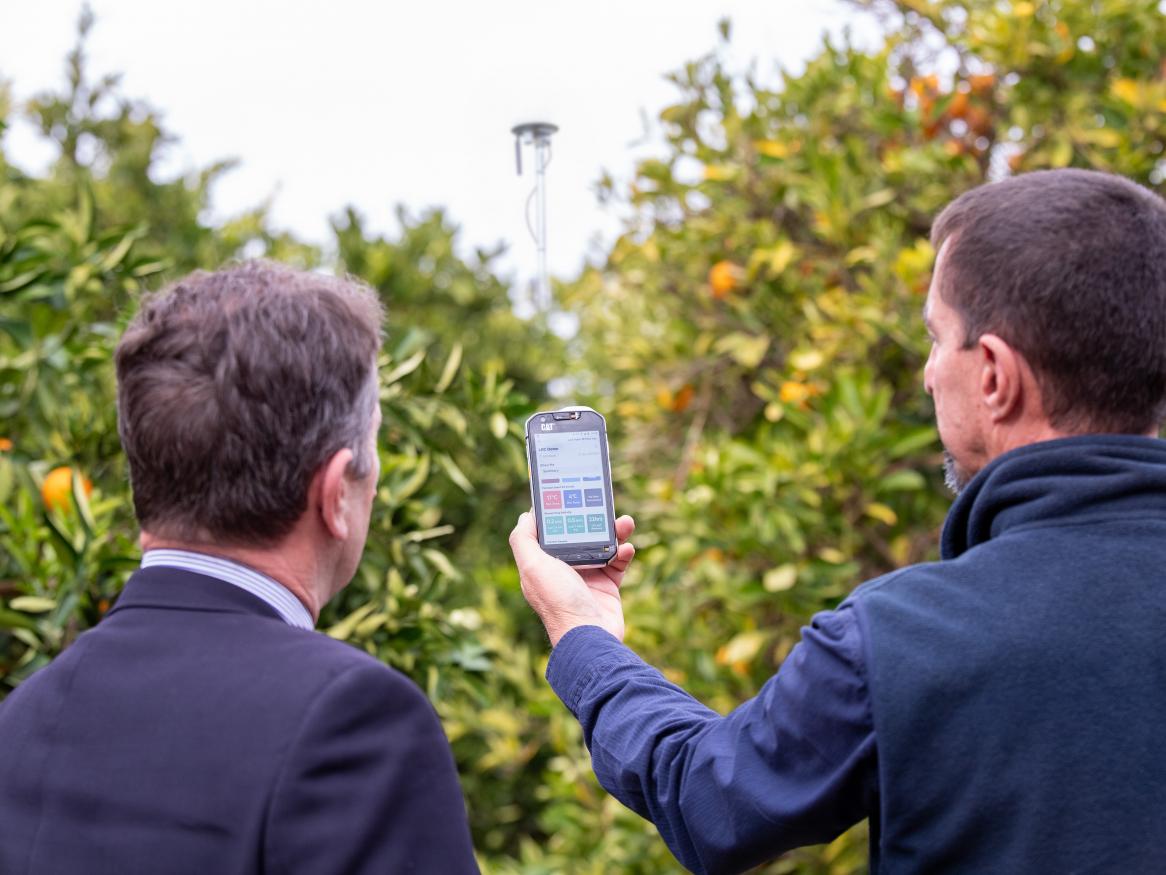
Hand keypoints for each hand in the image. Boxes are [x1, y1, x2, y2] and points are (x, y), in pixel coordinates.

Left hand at [508, 512, 635, 646]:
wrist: (590, 636)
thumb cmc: (559, 602)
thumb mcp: (532, 567)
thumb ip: (523, 540)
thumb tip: (525, 515)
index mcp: (543, 563)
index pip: (550, 531)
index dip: (558, 513)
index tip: (568, 493)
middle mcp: (563, 569)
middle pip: (579, 535)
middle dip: (591, 519)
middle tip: (601, 504)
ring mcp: (587, 577)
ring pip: (602, 545)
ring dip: (614, 531)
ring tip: (624, 522)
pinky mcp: (607, 586)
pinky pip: (618, 562)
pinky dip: (624, 552)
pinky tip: (627, 547)